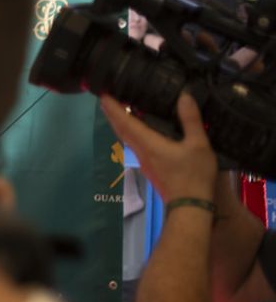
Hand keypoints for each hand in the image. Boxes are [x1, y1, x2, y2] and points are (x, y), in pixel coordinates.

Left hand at [100, 92, 217, 203]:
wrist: (190, 207)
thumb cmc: (193, 175)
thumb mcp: (198, 145)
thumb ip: (191, 120)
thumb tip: (184, 96)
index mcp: (148, 143)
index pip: (125, 121)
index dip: (113, 107)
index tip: (102, 95)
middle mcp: (141, 151)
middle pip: (121, 130)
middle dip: (111, 114)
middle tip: (105, 99)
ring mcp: (144, 162)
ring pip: (126, 139)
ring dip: (120, 124)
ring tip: (118, 112)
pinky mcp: (150, 169)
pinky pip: (134, 145)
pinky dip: (130, 134)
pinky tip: (138, 133)